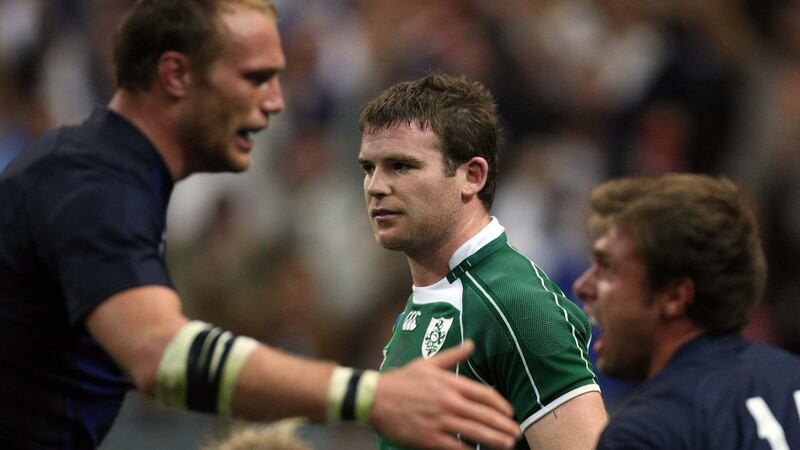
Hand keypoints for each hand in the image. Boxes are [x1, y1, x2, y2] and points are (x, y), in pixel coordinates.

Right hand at [370, 340, 520, 448]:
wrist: (375, 398)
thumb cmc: (401, 380)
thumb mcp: (428, 363)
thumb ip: (453, 355)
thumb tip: (471, 344)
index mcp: (450, 383)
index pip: (484, 395)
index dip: (500, 405)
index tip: (510, 413)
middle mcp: (449, 402)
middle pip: (485, 415)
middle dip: (504, 425)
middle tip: (516, 433)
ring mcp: (440, 421)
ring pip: (475, 432)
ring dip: (495, 439)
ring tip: (507, 444)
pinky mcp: (429, 438)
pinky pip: (456, 446)